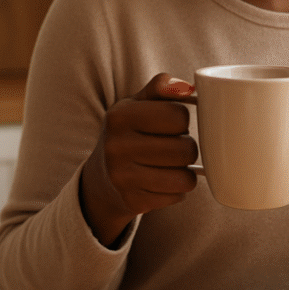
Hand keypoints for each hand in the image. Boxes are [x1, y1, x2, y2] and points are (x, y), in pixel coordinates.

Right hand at [79, 73, 198, 246]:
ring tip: (172, 163)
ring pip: (185, 176)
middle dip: (187, 146)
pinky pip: (178, 196)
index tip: (172, 123)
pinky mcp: (133, 202)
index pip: (178, 115)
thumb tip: (187, 88)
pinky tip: (163, 180)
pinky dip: (177, 188)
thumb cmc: (129, 132)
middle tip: (174, 145)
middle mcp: (116, 147)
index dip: (182, 119)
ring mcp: (123, 178)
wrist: (101, 177)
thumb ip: (161, 87)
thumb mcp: (137, 104)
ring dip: (186, 170)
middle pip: (185, 149)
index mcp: (119, 116)